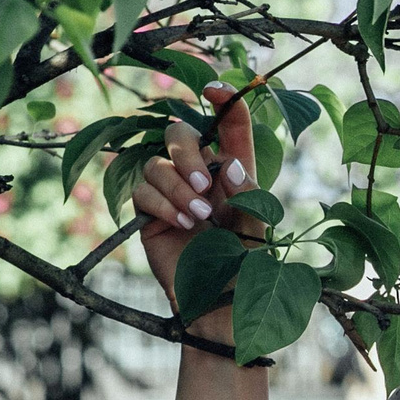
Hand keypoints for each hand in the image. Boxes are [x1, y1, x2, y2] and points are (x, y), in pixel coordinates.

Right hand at [126, 82, 260, 316]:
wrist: (220, 309)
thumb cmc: (246, 271)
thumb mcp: (258, 231)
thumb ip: (248, 195)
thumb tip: (226, 162)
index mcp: (233, 173)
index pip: (227, 126)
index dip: (224, 102)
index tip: (215, 89)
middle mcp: (200, 176)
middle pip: (178, 133)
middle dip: (188, 153)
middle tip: (205, 186)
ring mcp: (171, 193)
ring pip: (156, 163)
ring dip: (177, 185)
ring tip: (199, 217)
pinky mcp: (148, 214)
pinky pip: (142, 191)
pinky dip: (162, 203)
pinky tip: (182, 224)